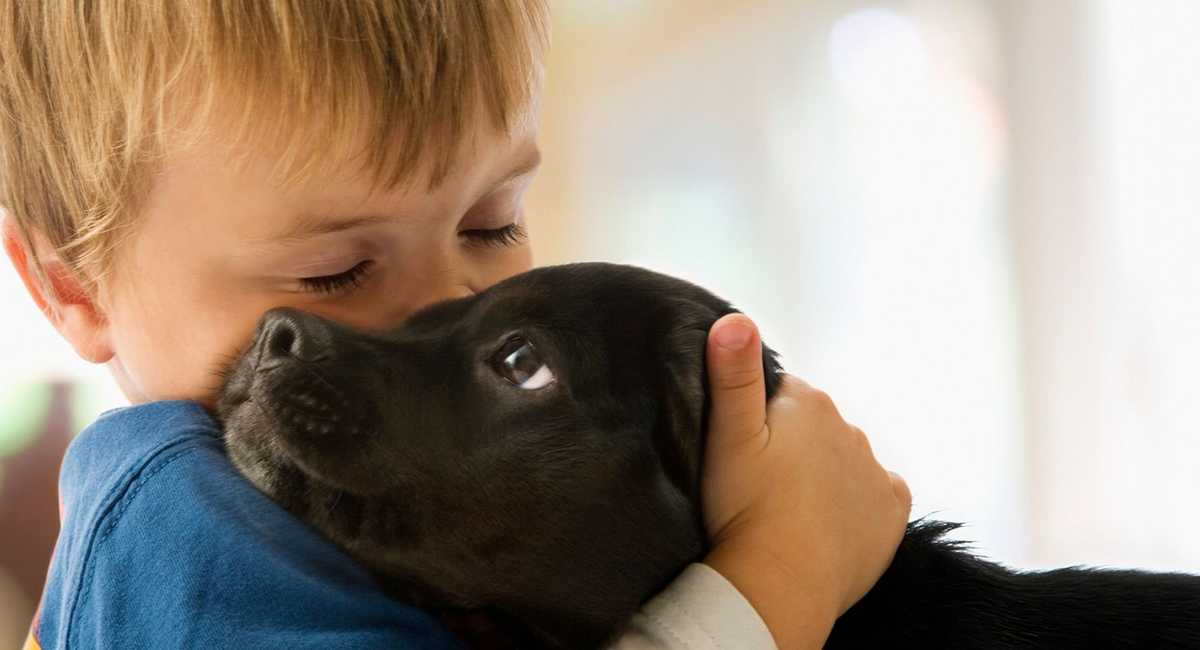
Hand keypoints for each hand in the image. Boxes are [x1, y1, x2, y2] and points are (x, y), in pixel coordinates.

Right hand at [700, 314, 911, 649]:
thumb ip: (732, 372)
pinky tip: (829, 519)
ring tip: (786, 508)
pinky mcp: (892, 510)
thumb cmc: (744, 508)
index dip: (756, 421)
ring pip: (843, 458)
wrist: (781, 582)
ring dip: (821, 474)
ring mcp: (874, 470)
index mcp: (809, 402)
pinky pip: (878, 494)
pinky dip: (857, 502)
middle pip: (813, 427)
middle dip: (791, 445)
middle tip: (758, 483)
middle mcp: (850, 427)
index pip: (779, 394)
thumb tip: (735, 317)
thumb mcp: (726, 434)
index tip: (742, 451)